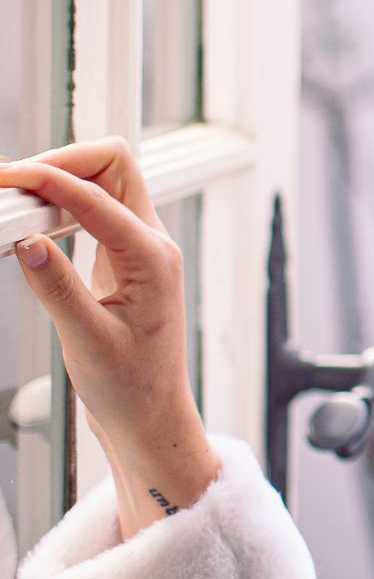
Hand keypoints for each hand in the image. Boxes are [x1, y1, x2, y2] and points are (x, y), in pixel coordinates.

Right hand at [1, 136, 202, 452]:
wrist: (150, 416)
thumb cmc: (131, 387)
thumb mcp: (86, 340)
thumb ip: (56, 288)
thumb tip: (27, 240)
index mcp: (153, 258)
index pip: (98, 196)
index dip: (48, 179)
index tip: (6, 179)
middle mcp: (153, 244)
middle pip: (115, 166)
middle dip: (63, 161)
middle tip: (11, 182)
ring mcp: (140, 249)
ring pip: (106, 183)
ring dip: (61, 179)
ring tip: (15, 200)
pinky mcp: (123, 260)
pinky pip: (95, 211)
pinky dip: (61, 204)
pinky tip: (31, 223)